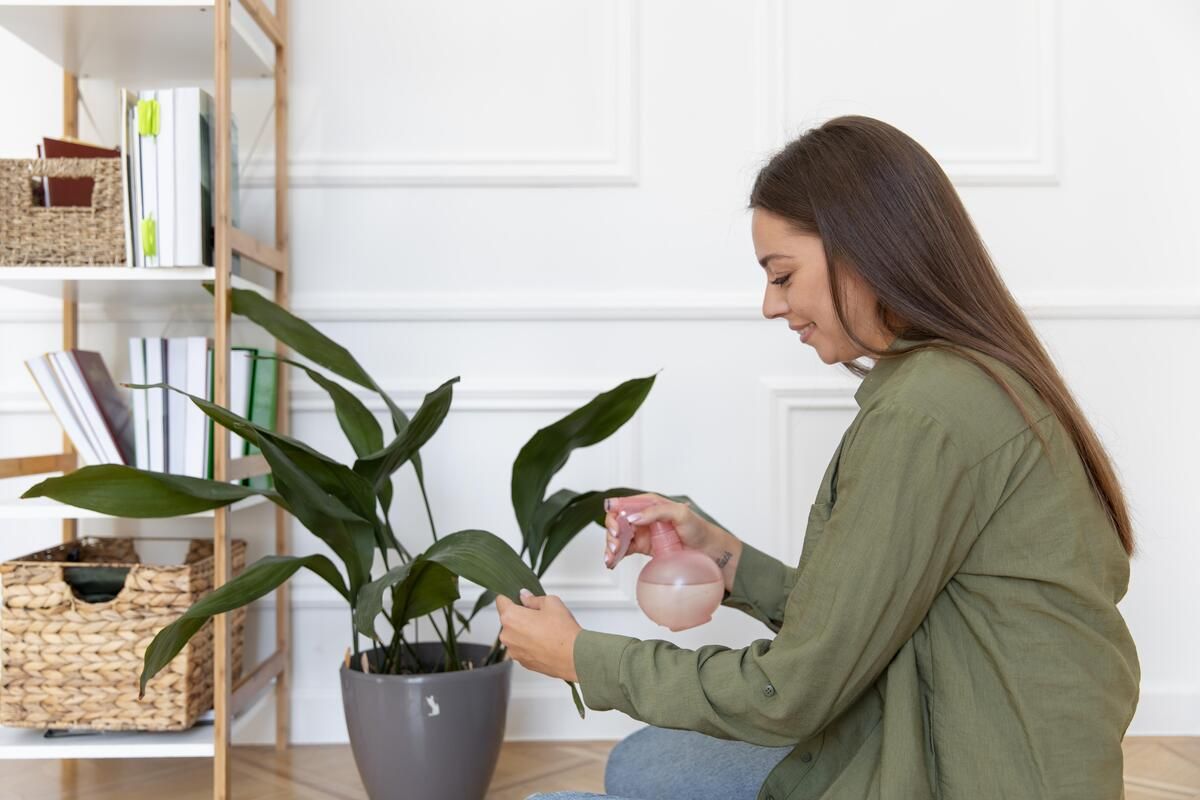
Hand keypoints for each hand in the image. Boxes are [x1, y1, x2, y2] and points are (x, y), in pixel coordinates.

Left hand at [495, 589, 581, 681]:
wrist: (574, 657)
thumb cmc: (563, 631)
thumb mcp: (551, 602)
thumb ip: (533, 598)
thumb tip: (525, 597)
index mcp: (510, 617)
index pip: (501, 600)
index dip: (510, 596)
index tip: (519, 598)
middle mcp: (507, 635)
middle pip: (508, 619)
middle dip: (520, 616)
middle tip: (539, 616)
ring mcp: (513, 651)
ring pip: (515, 635)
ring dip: (524, 631)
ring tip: (544, 631)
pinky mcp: (522, 662)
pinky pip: (522, 648)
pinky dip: (529, 644)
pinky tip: (545, 642)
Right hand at [602, 493, 721, 568]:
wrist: (708, 551)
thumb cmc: (698, 528)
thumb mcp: (680, 513)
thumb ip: (657, 511)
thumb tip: (634, 517)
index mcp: (649, 503)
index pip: (623, 505)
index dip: (615, 515)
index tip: (617, 528)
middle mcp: (643, 517)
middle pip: (617, 521)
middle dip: (611, 533)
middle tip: (616, 545)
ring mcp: (642, 533)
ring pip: (617, 537)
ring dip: (610, 546)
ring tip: (611, 557)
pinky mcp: (642, 547)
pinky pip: (624, 550)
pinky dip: (615, 556)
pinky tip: (611, 562)